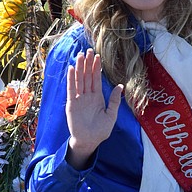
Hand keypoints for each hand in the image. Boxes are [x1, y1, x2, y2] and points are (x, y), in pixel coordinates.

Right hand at [64, 49, 122, 168]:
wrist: (89, 141)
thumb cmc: (100, 131)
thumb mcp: (111, 115)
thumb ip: (114, 101)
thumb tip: (120, 86)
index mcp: (97, 98)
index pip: (96, 79)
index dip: (96, 68)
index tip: (97, 56)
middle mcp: (87, 96)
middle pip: (87, 77)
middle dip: (87, 64)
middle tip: (87, 50)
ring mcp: (79, 99)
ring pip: (79, 80)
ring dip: (79, 68)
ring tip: (80, 56)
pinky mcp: (72, 104)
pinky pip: (71, 89)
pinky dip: (71, 79)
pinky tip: (72, 69)